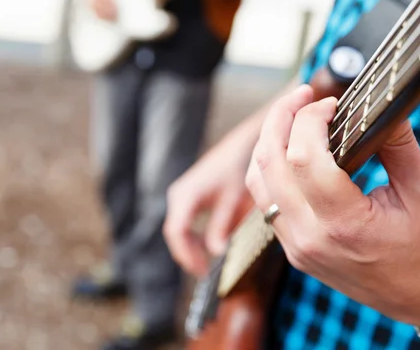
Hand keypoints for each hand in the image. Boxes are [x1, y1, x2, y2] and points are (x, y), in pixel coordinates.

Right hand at [164, 133, 254, 275]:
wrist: (244, 145)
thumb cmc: (240, 170)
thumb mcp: (234, 201)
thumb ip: (223, 227)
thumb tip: (216, 254)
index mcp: (186, 195)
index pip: (176, 232)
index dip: (186, 255)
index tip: (202, 271)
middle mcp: (178, 195)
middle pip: (175, 233)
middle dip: (188, 255)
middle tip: (206, 273)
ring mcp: (181, 195)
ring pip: (178, 229)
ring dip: (191, 247)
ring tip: (208, 264)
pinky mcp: (188, 196)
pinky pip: (185, 222)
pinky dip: (194, 237)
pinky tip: (209, 246)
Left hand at [245, 85, 419, 326]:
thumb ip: (398, 142)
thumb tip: (378, 102)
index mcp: (345, 225)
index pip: (305, 158)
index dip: (310, 119)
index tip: (331, 104)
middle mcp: (310, 238)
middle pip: (269, 163)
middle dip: (280, 119)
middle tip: (300, 96)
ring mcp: (296, 247)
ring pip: (258, 182)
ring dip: (268, 142)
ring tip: (291, 118)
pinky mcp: (293, 251)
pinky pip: (267, 201)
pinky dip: (271, 169)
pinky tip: (291, 152)